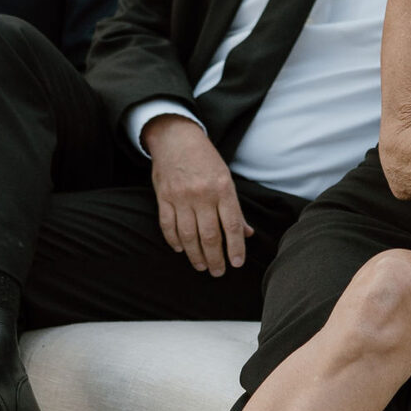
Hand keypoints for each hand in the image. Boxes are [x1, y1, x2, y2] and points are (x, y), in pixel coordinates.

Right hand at [143, 113, 251, 274]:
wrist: (176, 138)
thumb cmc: (205, 159)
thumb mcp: (226, 178)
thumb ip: (235, 208)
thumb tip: (247, 233)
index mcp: (223, 188)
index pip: (232, 225)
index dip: (236, 247)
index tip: (237, 263)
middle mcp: (202, 194)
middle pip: (210, 235)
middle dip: (216, 258)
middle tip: (218, 272)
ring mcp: (181, 197)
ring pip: (189, 235)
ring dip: (196, 255)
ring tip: (202, 266)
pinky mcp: (163, 197)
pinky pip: (168, 226)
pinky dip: (174, 241)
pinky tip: (181, 250)